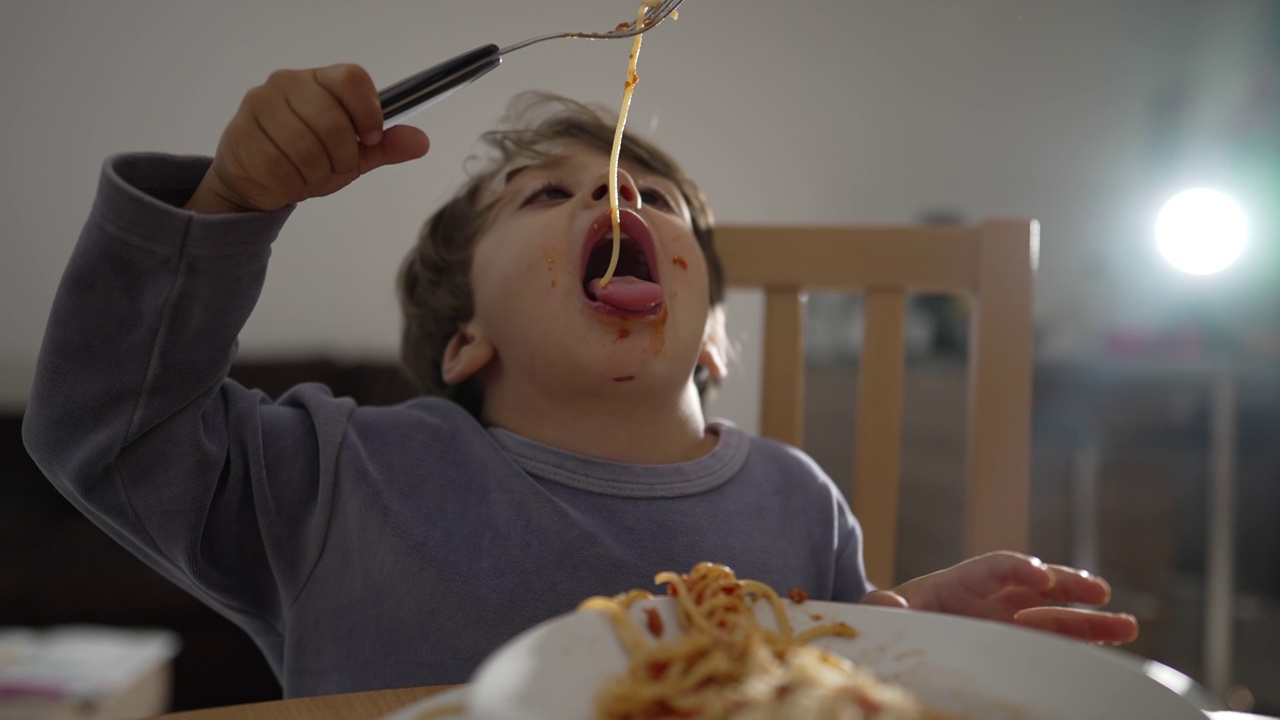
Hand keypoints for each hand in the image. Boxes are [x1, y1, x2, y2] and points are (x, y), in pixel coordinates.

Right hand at [185, 64, 429, 213]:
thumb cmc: (307, 159)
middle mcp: (287, 83)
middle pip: (333, 120)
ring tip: (309, 173)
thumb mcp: (353, 155)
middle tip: (334, 166)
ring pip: (307, 147)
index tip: (370, 139)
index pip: (351, 79)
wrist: (256, 180)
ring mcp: (261, 105)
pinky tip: (288, 178)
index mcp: (320, 80)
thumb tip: (421, 142)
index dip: (368, 113)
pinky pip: (281, 166)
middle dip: (342, 157)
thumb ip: (385, 147)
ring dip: (316, 173)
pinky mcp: (243, 134)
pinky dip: (293, 182)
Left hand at [861, 551, 1138, 644]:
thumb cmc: (890, 621)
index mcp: (958, 583)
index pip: (993, 567)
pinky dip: (1079, 645)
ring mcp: (1008, 622)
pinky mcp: (1016, 645)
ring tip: (1128, 626)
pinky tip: (1109, 652)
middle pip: (1035, 586)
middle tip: (1099, 591)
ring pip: (1055, 616)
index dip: (1017, 569)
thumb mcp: (877, 613)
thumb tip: (891, 605)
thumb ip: (879, 608)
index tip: (1039, 577)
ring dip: (1090, 620)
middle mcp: (991, 598)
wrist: (897, 637)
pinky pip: (1051, 642)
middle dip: (1068, 585)